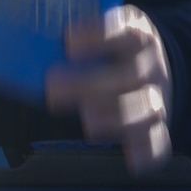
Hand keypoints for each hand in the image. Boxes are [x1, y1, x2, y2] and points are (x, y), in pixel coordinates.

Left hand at [46, 5, 174, 174]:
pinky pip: (157, 144)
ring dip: (116, 117)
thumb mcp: (105, 33)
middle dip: (90, 84)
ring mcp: (156, 100)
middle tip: (53, 87)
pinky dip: (145, 153)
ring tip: (88, 120)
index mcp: (139, 37)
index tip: (69, 41)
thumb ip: (78, 38)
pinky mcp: (156, 129)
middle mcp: (151, 69)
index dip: (100, 35)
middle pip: (131, 76)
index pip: (127, 32)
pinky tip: (130, 159)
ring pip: (146, 110)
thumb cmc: (117, 52)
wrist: (156, 70)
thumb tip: (33, 46)